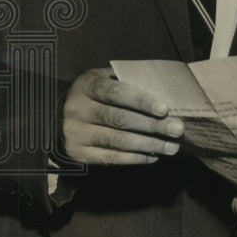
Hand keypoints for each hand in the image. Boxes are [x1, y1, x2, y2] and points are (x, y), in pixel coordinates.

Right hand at [62, 67, 183, 164]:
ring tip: (171, 147)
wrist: (59, 115)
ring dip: (149, 145)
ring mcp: (76, 133)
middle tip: (177, 129)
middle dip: (152, 125)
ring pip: (117, 141)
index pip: (116, 92)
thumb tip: (164, 88)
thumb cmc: (95, 93)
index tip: (165, 109)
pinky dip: (135, 158)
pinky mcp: (78, 153)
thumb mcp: (105, 78)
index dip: (141, 101)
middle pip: (120, 119)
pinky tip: (153, 156)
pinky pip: (111, 158)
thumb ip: (128, 80)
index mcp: (87, 85)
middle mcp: (78, 109)